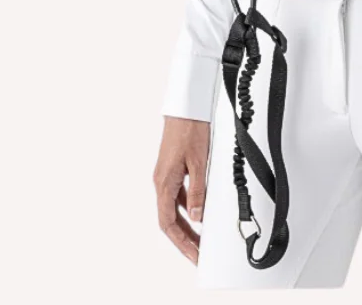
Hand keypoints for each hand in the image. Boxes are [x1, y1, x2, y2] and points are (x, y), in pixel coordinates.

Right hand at [154, 115, 210, 263]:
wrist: (186, 106)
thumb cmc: (190, 129)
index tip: (194, 255)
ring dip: (186, 226)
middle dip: (184, 239)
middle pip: (170, 220)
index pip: (168, 223)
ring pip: (173, 209)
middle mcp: (161, 182)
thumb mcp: (199, 161)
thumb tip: (197, 217)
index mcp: (164, 183)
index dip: (181, 242)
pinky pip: (177, 196)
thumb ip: (198, 191)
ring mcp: (166, 176)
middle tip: (198, 255)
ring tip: (201, 240)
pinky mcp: (172, 169)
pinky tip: (199, 213)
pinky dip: (187, 208)